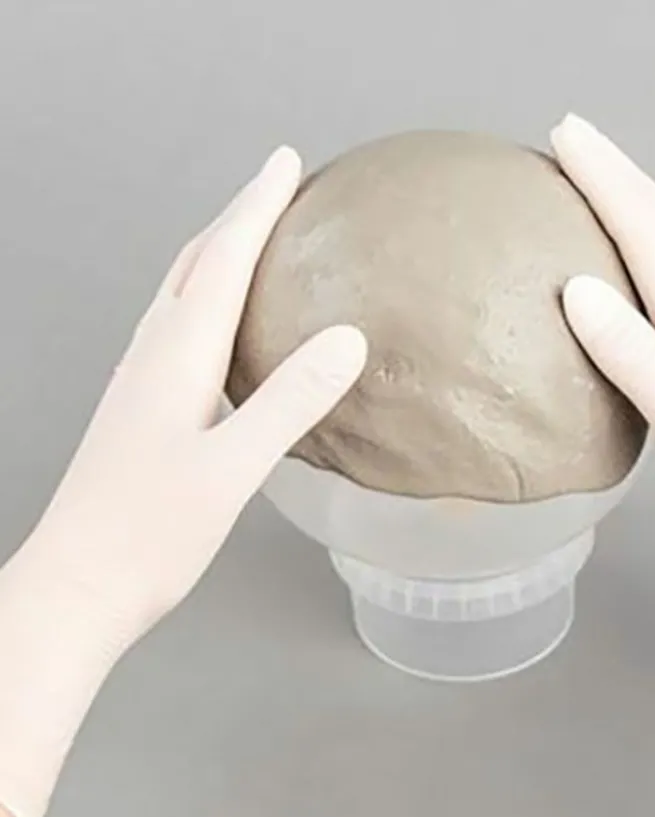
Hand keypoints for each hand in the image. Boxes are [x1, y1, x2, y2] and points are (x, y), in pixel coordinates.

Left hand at [28, 146, 366, 637]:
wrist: (79, 587)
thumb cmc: (149, 536)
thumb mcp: (231, 471)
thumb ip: (290, 402)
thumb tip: (347, 340)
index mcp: (174, 358)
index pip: (223, 261)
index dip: (256, 207)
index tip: (285, 163)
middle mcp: (151, 356)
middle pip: (196, 264)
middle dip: (237, 216)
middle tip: (277, 185)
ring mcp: (140, 382)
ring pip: (182, 292)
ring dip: (220, 253)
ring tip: (258, 236)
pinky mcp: (142, 409)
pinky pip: (179, 328)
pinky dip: (209, 299)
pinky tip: (229, 325)